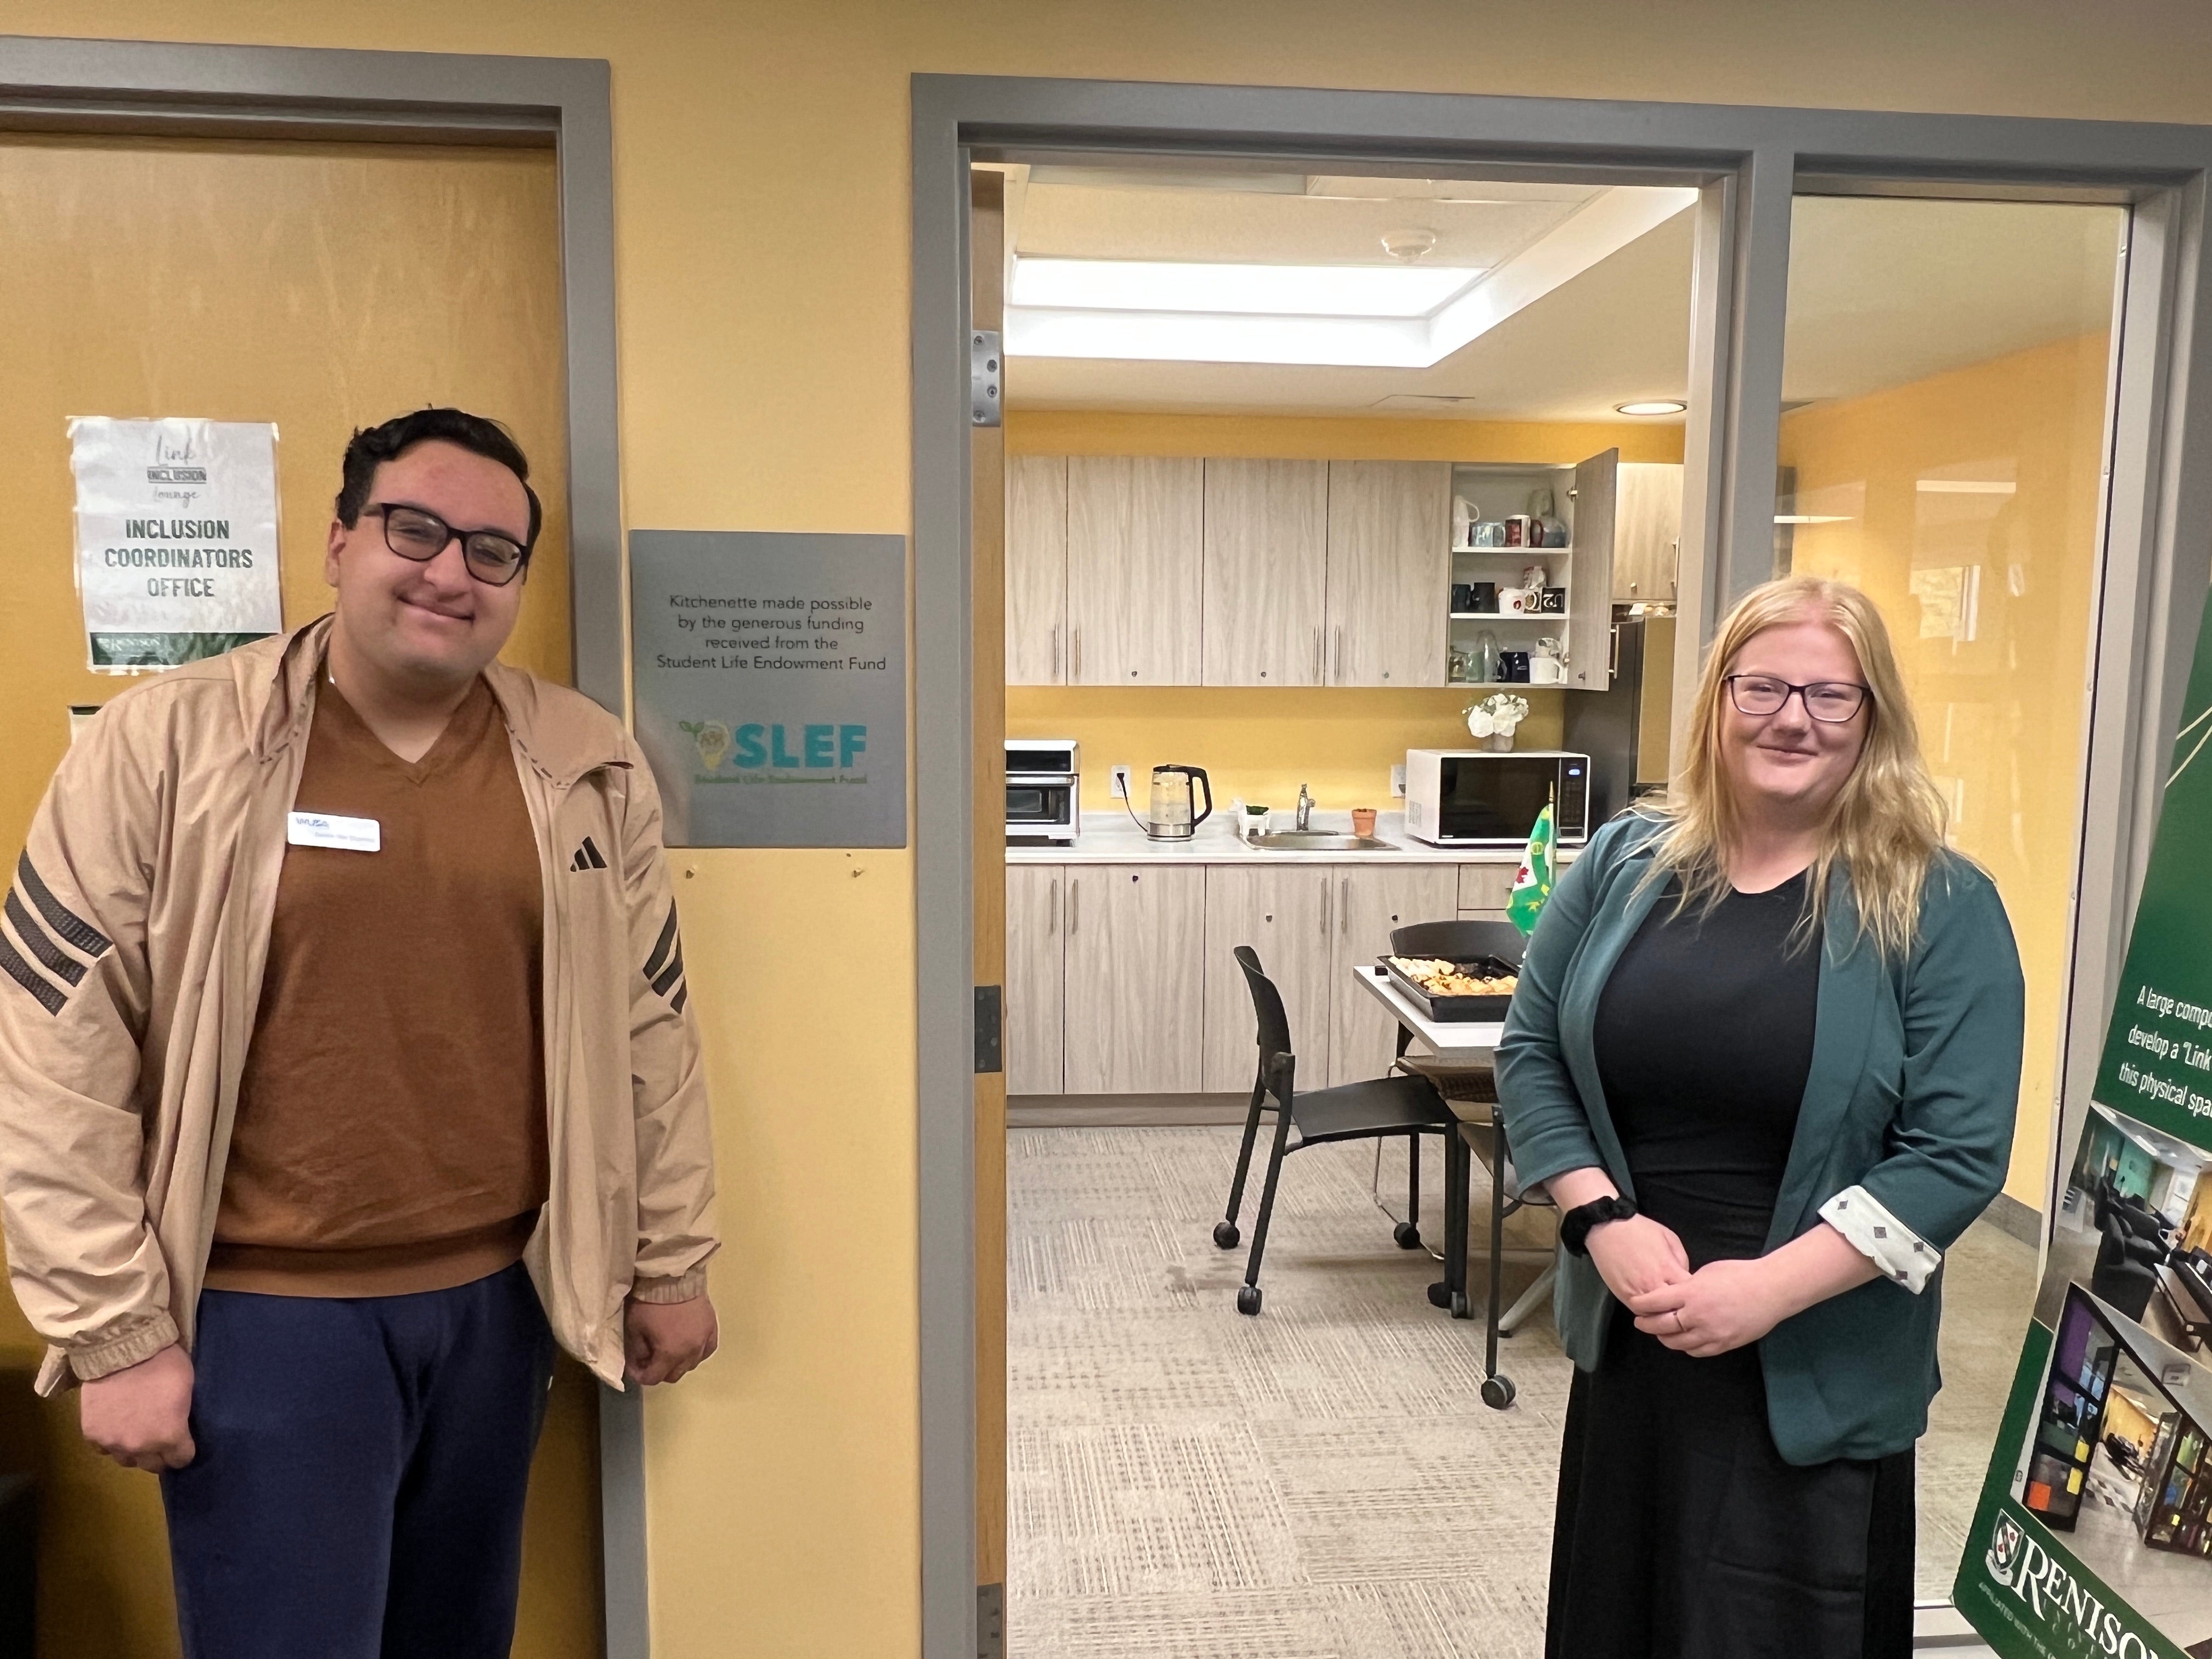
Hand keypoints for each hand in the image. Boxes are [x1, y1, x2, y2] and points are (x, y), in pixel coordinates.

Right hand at [79, 1344, 194, 1471]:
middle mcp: (140, 1447)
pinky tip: (116, 1425)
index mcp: (169, 1436)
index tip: (183, 1440)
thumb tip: (182, 1428)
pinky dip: (110, 1440)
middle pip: (153, 1465)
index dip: (184, 1450)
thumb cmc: (163, 1363)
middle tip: (160, 1438)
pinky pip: (103, 1448)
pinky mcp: (91, 1434)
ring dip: (134, 1450)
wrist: (122, 1349)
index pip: (181, 1459)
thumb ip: (182, 1417)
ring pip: (127, 1459)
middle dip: (160, 1454)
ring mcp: (112, 1442)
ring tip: (137, 1432)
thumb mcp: (188, 1389)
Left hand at [624, 1294, 717, 1385]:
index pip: (653, 1378)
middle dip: (659, 1371)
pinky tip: (687, 1345)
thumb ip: (637, 1352)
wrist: (673, 1277)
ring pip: (690, 1365)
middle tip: (649, 1359)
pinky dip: (695, 1353)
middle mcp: (690, 1352)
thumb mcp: (635, 1328)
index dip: (640, 1375)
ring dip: (677, 1363)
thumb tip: (639, 1364)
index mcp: (670, 1353)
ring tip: (668, 1349)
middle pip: (673, 1375)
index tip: (633, 1367)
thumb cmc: (650, 1303)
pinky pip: (706, 1351)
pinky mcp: (712, 1330)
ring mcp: (705, 1341)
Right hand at [1584, 1213, 1692, 1304]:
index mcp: (1668, 1269)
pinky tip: (1653, 1308)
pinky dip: (1649, 1313)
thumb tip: (1684, 1278)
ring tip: (1670, 1311)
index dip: (1695, 1295)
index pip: (1689, 1293)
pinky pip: (1641, 1312)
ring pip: (1658, 1315)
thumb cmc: (1641, 1230)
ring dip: (1665, 1314)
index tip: (1696, 1293)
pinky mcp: (1624, 1296)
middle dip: (1682, 1308)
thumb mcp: (1670, 1238)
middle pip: (1675, 1308)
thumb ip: (1682, 1260)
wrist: (1608, 1228)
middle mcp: (1654, 1284)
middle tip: (1685, 1305)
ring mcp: (1638, 1292)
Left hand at [1626, 1257, 1789, 1356]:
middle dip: (1646, 1324)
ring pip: (1677, 1343)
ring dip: (1665, 1338)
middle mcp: (1697, 1316)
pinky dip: (1686, 1346)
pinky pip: (1697, 1351)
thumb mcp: (1706, 1272)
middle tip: (1640, 1322)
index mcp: (1691, 1293)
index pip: (1654, 1303)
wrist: (1771, 1290)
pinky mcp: (1723, 1344)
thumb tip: (1675, 1294)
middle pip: (1661, 1326)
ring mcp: (1711, 1333)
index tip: (1634, 1305)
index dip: (1641, 1305)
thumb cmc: (1739, 1274)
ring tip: (1661, 1332)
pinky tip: (1683, 1340)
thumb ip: (1688, 1286)